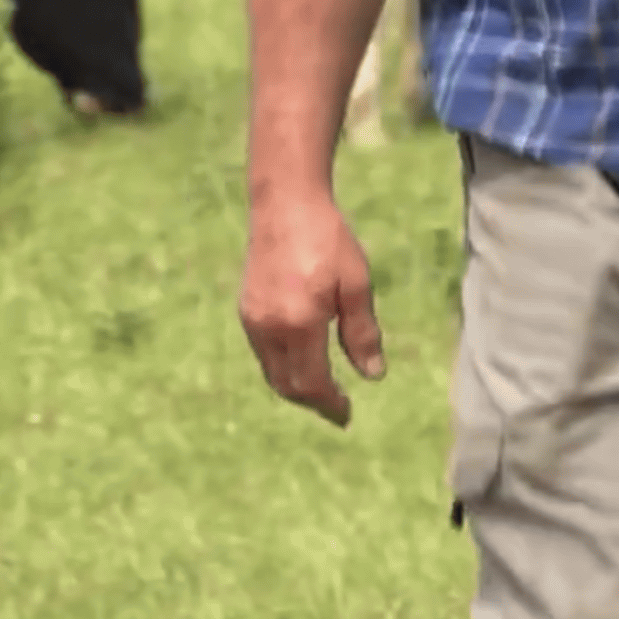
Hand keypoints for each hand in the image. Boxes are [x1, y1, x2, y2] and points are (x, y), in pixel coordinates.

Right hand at [238, 188, 385, 427]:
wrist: (285, 203)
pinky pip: (263, 354)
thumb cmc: (328, 239)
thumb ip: (362, 333)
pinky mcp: (246, 309)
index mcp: (299, 324)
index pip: (312, 383)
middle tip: (338, 409)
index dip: (330, 405)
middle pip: (287, 386)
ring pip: (271, 372)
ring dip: (296, 388)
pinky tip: (302, 359)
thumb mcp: (358, 284)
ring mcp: (252, 319)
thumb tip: (372, 376)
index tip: (347, 415)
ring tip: (322, 389)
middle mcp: (269, 328)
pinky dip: (282, 368)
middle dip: (313, 402)